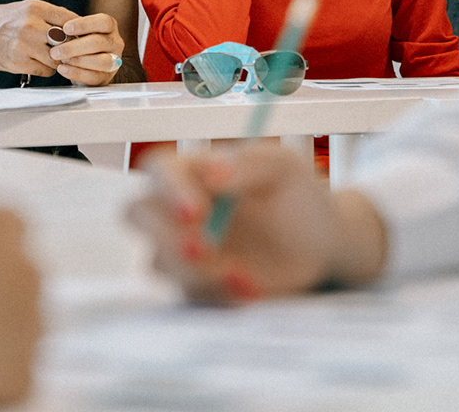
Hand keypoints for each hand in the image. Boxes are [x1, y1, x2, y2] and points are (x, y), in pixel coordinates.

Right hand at [0, 0, 77, 76]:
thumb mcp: (23, 8)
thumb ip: (47, 15)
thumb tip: (73, 24)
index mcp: (34, 8)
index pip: (69, 18)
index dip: (78, 30)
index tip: (81, 36)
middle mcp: (31, 24)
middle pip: (66, 40)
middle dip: (70, 48)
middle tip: (70, 52)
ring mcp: (24, 44)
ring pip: (57, 58)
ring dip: (58, 62)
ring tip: (52, 59)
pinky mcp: (18, 62)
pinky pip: (45, 70)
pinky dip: (46, 70)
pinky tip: (39, 64)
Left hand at [47, 12, 126, 85]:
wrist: (84, 63)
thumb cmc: (80, 42)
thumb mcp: (78, 31)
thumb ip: (71, 31)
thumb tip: (55, 31)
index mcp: (110, 26)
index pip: (103, 22)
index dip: (84, 24)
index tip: (65, 28)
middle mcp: (115, 42)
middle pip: (98, 43)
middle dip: (74, 47)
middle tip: (56, 51)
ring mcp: (114, 61)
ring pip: (101, 61)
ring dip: (78, 61)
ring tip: (61, 60)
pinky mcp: (107, 77)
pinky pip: (94, 77)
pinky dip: (77, 73)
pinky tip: (63, 69)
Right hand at [127, 144, 385, 301]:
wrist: (321, 245)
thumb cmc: (297, 195)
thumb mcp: (283, 168)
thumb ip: (248, 163)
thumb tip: (212, 173)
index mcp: (193, 170)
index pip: (160, 170)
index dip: (169, 189)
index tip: (196, 212)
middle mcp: (177, 208)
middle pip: (137, 214)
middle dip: (164, 234)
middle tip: (201, 249)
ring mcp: (181, 249)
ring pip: (160, 262)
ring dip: (197, 272)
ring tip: (245, 279)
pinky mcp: (195, 284)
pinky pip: (188, 294)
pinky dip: (217, 295)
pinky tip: (251, 291)